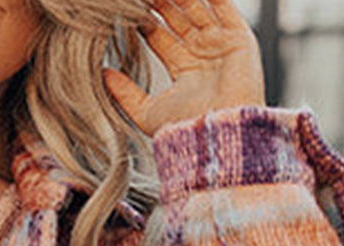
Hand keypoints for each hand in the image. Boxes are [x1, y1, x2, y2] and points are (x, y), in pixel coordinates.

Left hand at [104, 0, 265, 136]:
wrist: (214, 135)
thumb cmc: (184, 130)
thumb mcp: (146, 112)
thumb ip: (125, 93)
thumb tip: (104, 76)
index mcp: (182, 71)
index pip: (159, 35)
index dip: (143, 19)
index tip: (127, 8)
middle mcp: (201, 55)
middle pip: (177, 17)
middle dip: (160, 2)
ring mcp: (220, 44)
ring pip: (198, 6)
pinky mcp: (239, 37)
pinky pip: (223, 4)